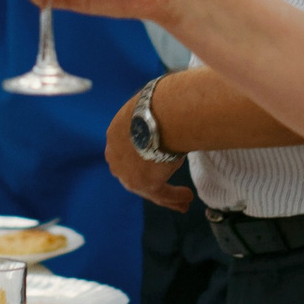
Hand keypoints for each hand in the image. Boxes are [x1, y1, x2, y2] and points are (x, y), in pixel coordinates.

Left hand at [104, 97, 191, 211]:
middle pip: (135, 174)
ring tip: (184, 201)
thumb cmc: (159, 103)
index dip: (139, 160)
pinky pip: (163, 194)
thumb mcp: (149, 107)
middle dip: (151, 183)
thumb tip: (166, 105)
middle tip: (164, 189)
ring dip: (168, 196)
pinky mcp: (146, 183)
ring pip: (149, 188)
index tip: (151, 165)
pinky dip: (176, 196)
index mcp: (115, 135)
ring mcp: (128, 173)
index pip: (126, 152)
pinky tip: (188, 197)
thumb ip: (152, 117)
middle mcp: (116, 157)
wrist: (161, 114)